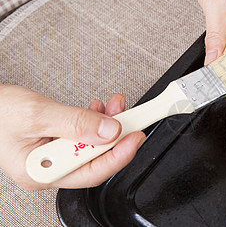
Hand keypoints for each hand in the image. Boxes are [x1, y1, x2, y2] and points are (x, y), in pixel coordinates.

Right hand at [0, 85, 145, 189]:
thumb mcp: (37, 114)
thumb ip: (75, 123)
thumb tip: (108, 132)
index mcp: (41, 172)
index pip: (91, 172)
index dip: (119, 155)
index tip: (136, 136)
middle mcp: (49, 168)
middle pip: (94, 159)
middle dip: (116, 136)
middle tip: (131, 117)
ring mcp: (52, 156)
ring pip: (90, 146)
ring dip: (107, 126)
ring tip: (115, 106)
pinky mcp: (54, 143)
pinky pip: (81, 137)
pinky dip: (93, 122)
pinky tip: (98, 110)